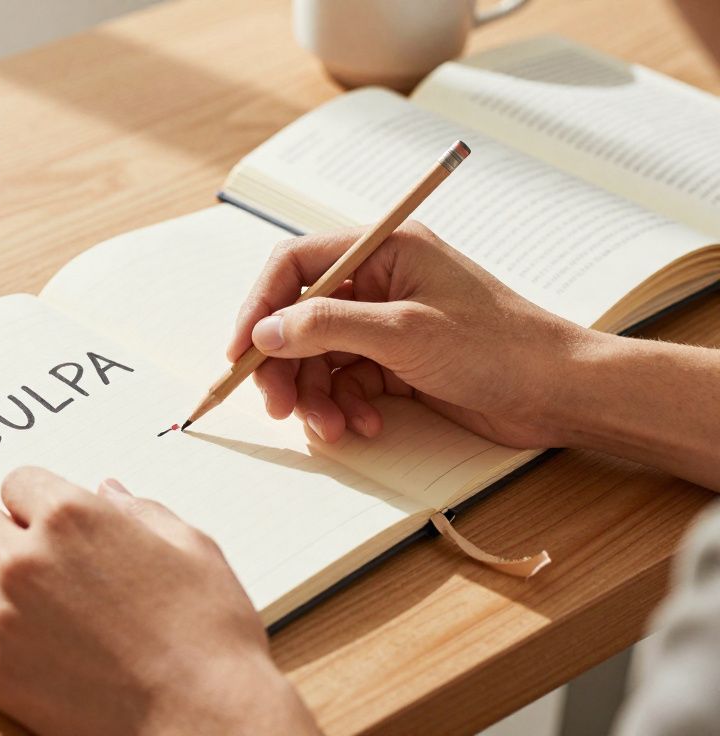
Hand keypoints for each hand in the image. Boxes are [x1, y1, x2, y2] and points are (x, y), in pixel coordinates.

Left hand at [0, 467, 319, 735]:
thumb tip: (107, 492)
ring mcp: (2, 616)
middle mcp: (25, 559)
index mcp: (72, 516)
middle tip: (27, 557)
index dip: (35, 501)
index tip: (47, 520)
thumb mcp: (191, 547)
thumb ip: (140, 510)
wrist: (204, 715)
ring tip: (5, 594)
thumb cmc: (208, 634)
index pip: (17, 481)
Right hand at [229, 221, 600, 448]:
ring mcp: (387, 323)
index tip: (240, 352)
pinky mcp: (396, 362)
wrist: (560, 393)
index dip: (260, 306)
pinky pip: (346, 382)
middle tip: (277, 407)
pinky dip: (345, 407)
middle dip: (285, 365)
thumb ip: (328, 326)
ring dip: (316, 396)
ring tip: (331, 428)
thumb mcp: (405, 333)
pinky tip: (365, 426)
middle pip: (300, 317)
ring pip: (320, 357)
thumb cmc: (498, 348)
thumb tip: (265, 331)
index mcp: (383, 251)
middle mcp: (379, 282)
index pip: (296, 265)